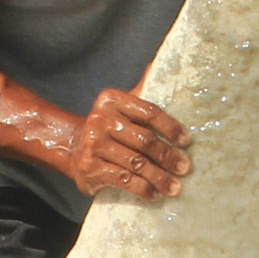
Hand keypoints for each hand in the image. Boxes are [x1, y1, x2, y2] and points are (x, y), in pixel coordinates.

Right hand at [64, 88, 190, 199]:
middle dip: (168, 156)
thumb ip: (140, 89)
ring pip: (136, 163)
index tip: (186, 141)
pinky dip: (143, 189)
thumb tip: (157, 64)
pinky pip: (123, 180)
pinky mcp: (90, 168)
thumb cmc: (108, 127)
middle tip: (185, 168)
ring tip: (175, 187)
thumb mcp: (120, 105)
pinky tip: (155, 194)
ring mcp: (93, 145)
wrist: (72, 148)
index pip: (148, 111)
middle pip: (144, 140)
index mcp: (111, 100)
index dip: (170, 127)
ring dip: (160, 177)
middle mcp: (99, 120)